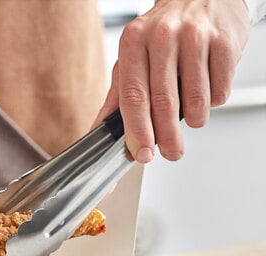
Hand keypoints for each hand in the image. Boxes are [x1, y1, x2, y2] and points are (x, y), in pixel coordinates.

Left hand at [93, 0, 249, 162]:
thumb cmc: (162, 34)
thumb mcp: (131, 59)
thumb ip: (115, 98)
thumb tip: (97, 132)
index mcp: (134, 42)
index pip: (134, 97)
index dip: (138, 132)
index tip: (143, 153)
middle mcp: (163, 36)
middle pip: (164, 103)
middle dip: (168, 138)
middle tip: (172, 153)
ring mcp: (196, 37)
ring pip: (196, 101)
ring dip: (194, 120)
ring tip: (191, 116)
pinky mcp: (224, 42)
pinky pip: (219, 91)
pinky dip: (213, 101)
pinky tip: (206, 88)